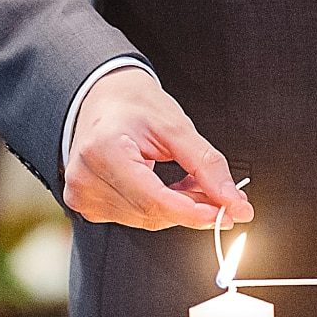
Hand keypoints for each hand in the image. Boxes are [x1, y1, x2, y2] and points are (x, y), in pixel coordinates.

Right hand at [65, 68, 253, 231]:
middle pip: (151, 212)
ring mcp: (82, 194)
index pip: (153, 199)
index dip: (193, 211)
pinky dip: (160, 207)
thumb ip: (206, 165)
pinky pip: (135, 217)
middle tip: (224, 197)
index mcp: (104, 151)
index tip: (227, 213)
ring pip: (146, 219)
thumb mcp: (175, 126)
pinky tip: (170, 188)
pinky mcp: (86, 204)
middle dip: (192, 209)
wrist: (102, 97)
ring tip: (193, 182)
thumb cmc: (134, 105)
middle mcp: (86, 177)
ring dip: (178, 208)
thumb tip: (233, 201)